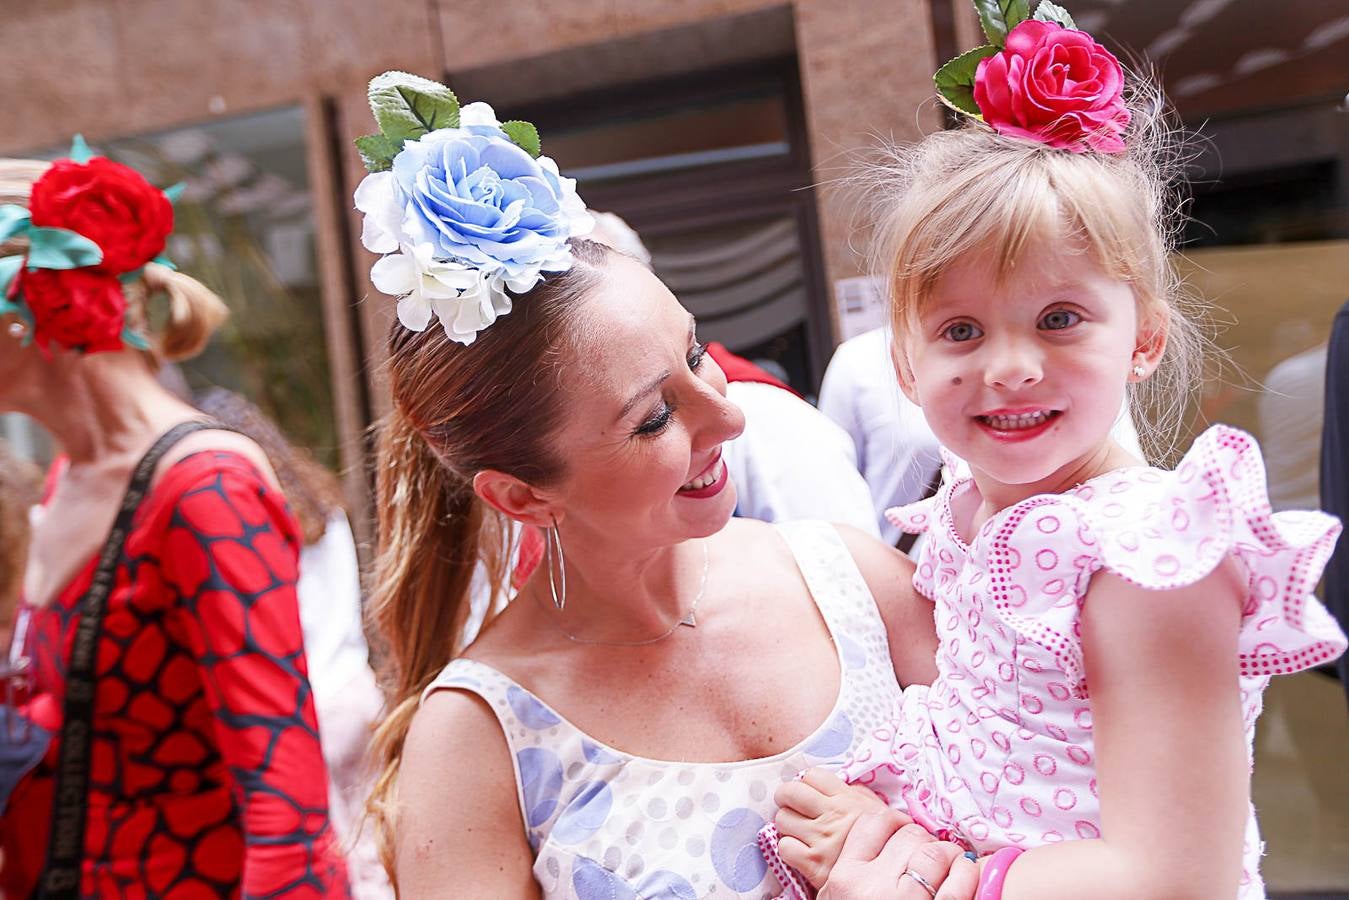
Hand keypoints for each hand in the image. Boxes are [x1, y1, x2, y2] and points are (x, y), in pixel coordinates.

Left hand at [774, 768, 909, 886]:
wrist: (886, 877)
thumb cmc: (881, 841)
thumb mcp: (876, 810)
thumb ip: (856, 793)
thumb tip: (839, 782)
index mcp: (847, 800)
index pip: (811, 775)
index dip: (808, 783)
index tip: (812, 793)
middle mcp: (832, 817)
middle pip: (789, 792)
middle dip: (788, 798)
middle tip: (795, 807)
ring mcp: (822, 840)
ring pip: (782, 819)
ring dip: (788, 824)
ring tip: (800, 830)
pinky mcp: (813, 864)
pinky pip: (784, 847)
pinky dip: (789, 848)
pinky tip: (801, 850)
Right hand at [818, 813, 977, 899]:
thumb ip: (854, 872)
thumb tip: (888, 838)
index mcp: (844, 878)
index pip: (873, 824)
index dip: (895, 823)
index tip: (904, 833)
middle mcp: (871, 886)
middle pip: (909, 835)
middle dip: (925, 841)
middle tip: (929, 856)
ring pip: (935, 852)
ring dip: (949, 855)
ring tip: (950, 866)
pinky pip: (960, 881)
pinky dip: (967, 874)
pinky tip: (964, 878)